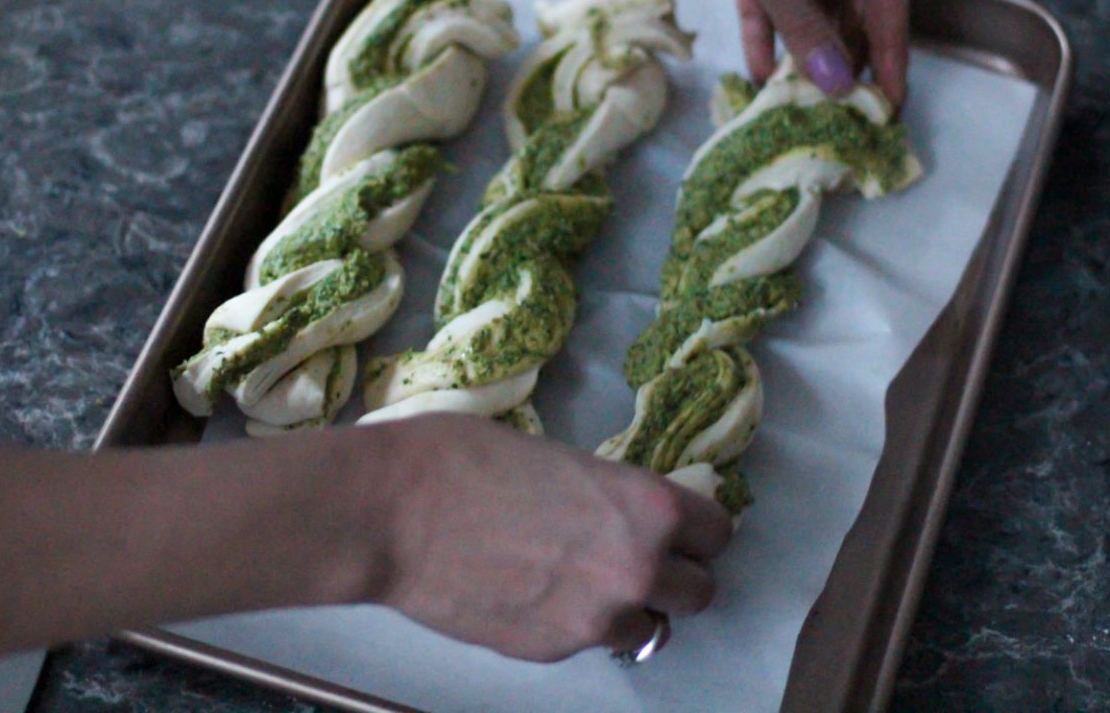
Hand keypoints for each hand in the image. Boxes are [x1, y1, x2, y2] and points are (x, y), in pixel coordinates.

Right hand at [370, 413, 731, 661]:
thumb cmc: (465, 458)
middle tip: (639, 557)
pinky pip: (589, 641)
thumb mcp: (558, 458)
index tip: (678, 526)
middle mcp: (637, 570)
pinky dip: (576, 623)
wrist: (392, 513)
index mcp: (646, 507)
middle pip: (700, 591)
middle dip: (676, 575)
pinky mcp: (552, 650)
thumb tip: (614, 513)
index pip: (717, 532)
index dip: (696, 527)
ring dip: (630, 607)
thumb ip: (605, 495)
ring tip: (585, 581)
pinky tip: (534, 592)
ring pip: (650, 628)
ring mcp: (595, 619)